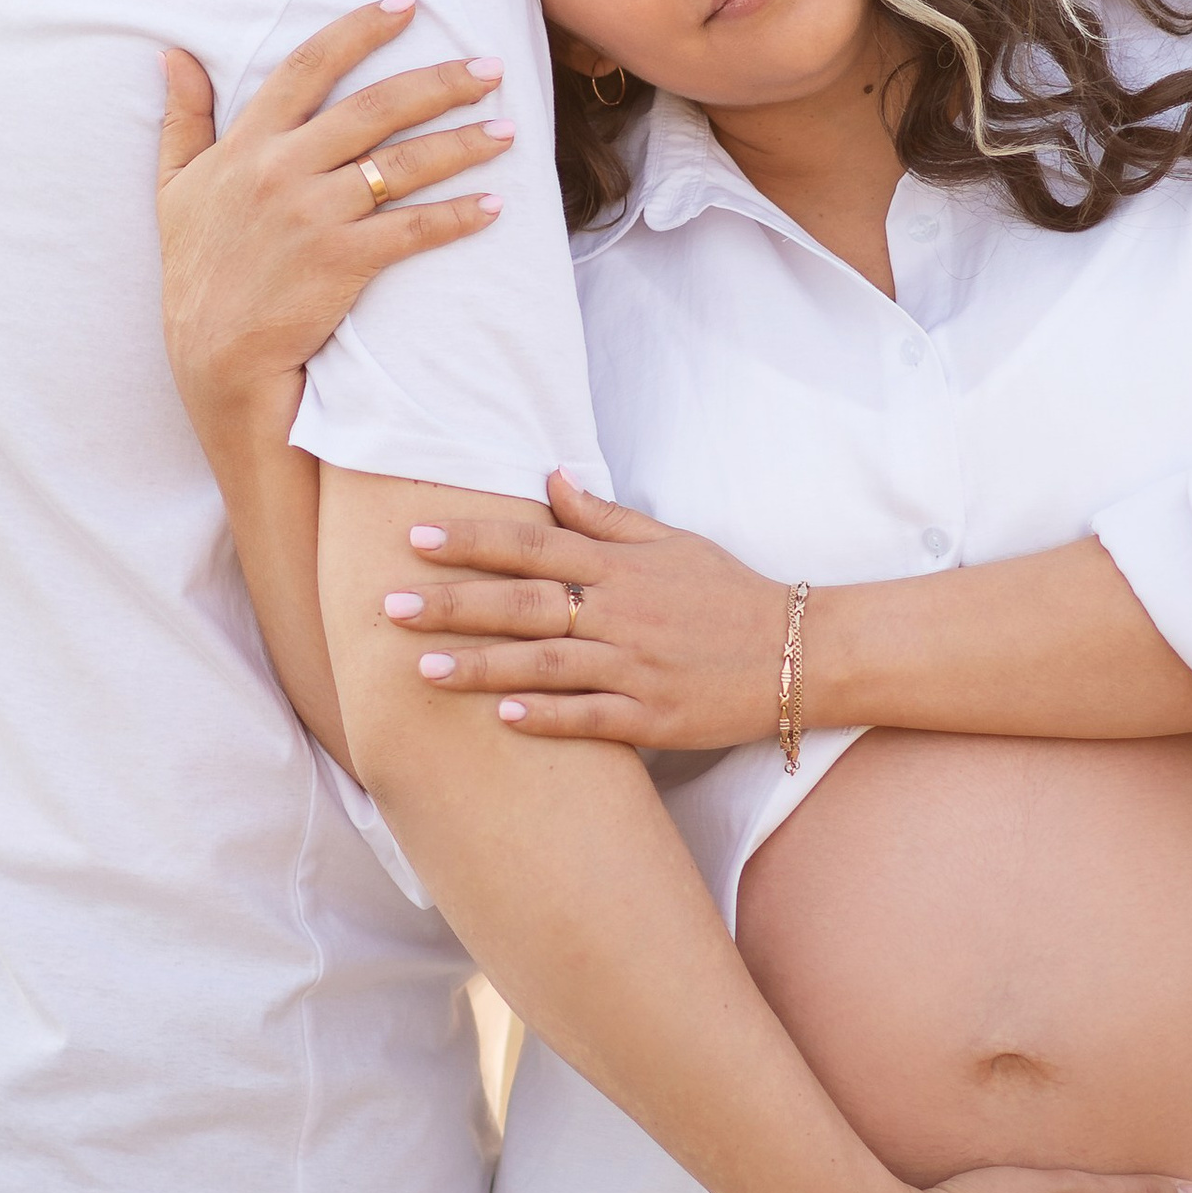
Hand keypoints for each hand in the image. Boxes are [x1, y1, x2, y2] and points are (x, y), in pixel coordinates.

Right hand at [156, 0, 515, 434]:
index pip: (307, 67)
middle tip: (490, 67)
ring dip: (462, 144)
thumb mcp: (174, 187)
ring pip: (402, 165)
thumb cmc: (196, 270)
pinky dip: (457, 218)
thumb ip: (181, 118)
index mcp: (246, 144)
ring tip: (508, 131)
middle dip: (439, 82)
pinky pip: (413, 230)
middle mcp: (281, 170)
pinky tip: (493, 206)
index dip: (358, 30)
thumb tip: (173, 54)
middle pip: (374, 108)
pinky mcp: (342, 262)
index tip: (406, 4)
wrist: (213, 355)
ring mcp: (313, 215)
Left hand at [380, 469, 790, 748]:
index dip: (473, 539)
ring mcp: (636, 667)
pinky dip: (547, 717)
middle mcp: (622, 613)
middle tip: (389, 606)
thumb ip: (605, 516)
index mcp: (621, 566)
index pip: (534, 543)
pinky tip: (501, 718)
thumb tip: (549, 474)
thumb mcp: (672, 542)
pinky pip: (591, 718)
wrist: (802, 653)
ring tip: (422, 669)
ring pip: (546, 664)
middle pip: (524, 603)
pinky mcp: (653, 717)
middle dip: (454, 604)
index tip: (416, 537)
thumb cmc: (728, 594)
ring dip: (481, 666)